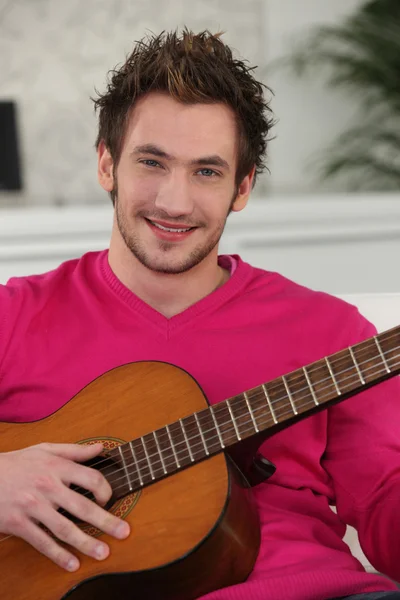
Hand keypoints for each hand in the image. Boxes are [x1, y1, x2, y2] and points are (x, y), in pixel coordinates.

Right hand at [0, 442, 129, 570]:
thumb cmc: (15, 463)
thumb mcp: (44, 450)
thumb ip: (74, 451)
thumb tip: (100, 448)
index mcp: (56, 466)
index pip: (91, 478)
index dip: (106, 490)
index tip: (110, 500)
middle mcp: (48, 486)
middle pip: (83, 507)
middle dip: (107, 521)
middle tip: (124, 532)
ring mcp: (33, 507)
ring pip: (65, 529)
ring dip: (86, 543)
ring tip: (103, 552)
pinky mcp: (19, 524)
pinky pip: (42, 542)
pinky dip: (58, 555)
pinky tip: (72, 564)